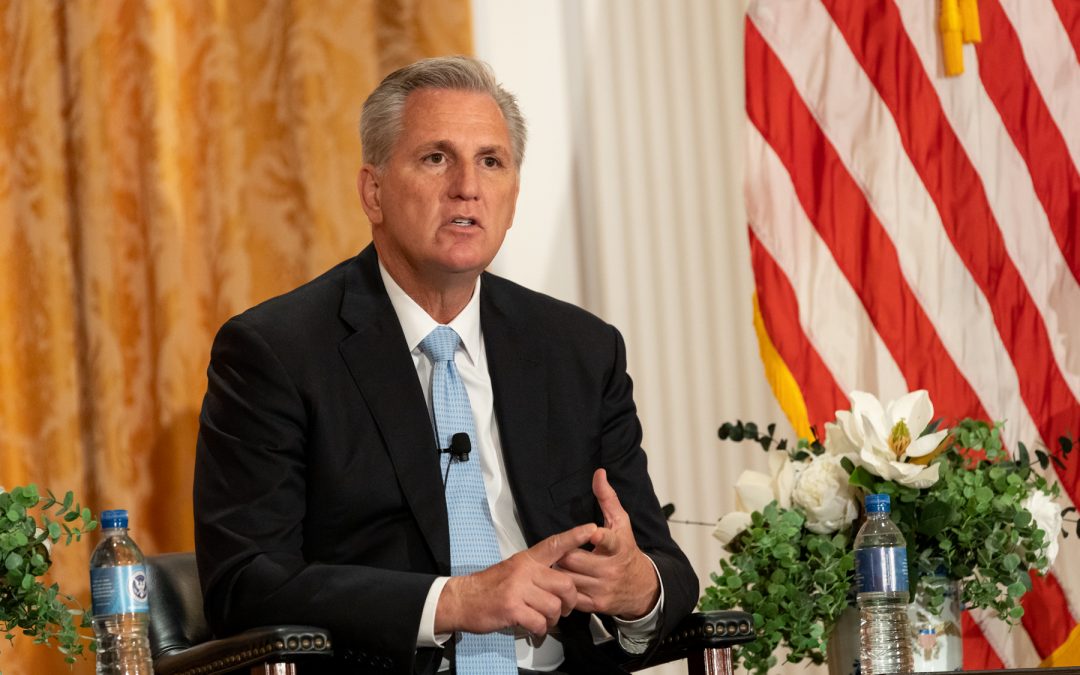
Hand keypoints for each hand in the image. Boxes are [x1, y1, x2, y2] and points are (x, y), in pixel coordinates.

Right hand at [435, 522, 596, 636]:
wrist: (462, 600)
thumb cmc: (490, 587)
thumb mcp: (514, 569)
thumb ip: (536, 571)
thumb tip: (560, 579)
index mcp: (527, 559)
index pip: (555, 544)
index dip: (574, 536)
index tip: (591, 528)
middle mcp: (524, 571)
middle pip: (565, 584)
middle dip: (569, 602)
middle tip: (564, 609)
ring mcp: (518, 589)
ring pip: (554, 606)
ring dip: (553, 619)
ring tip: (545, 621)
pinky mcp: (512, 608)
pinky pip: (539, 622)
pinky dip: (540, 630)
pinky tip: (535, 629)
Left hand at [557, 469, 659, 619]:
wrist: (642, 587)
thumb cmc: (626, 550)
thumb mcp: (621, 523)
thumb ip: (607, 498)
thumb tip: (598, 473)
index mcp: (619, 547)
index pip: (610, 541)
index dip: (601, 538)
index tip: (594, 533)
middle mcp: (612, 569)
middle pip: (576, 560)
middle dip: (563, 553)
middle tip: (555, 549)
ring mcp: (603, 588)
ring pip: (569, 578)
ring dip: (559, 570)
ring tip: (552, 564)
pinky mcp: (596, 605)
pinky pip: (570, 597)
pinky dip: (562, 589)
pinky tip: (558, 581)